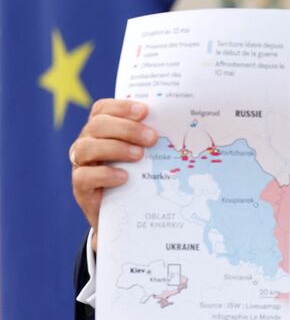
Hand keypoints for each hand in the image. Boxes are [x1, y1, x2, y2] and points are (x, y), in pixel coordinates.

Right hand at [70, 99, 157, 250]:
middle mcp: (87, 142)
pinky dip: (105, 174)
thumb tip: (178, 124)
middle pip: (97, 125)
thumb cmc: (137, 175)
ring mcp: (81, 164)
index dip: (121, 107)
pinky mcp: (80, 188)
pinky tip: (124, 177)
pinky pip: (84, 176)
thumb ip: (150, 138)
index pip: (103, 109)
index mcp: (101, 129)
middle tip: (152, 138)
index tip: (145, 111)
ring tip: (139, 155)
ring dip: (116, 148)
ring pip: (86, 147)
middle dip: (127, 129)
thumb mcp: (144, 154)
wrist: (124, 212)